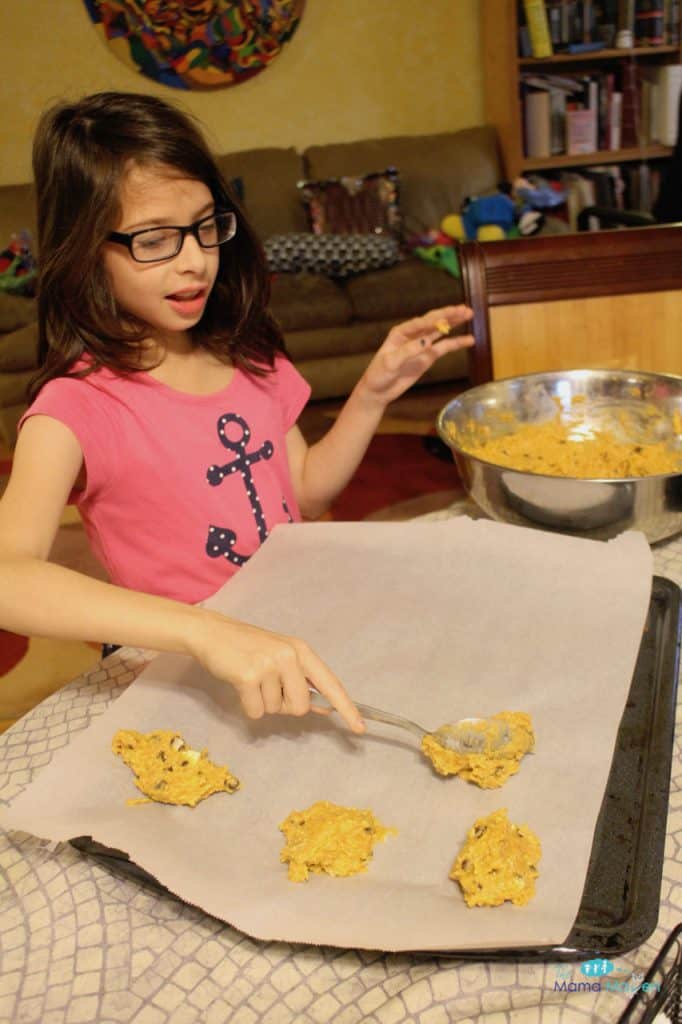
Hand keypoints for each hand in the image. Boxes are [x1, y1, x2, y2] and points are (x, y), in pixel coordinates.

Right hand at [190, 611, 364, 732]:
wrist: (213, 633)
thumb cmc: (248, 647)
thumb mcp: (281, 657)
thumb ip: (302, 680)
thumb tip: (324, 707)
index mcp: (302, 651)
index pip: (330, 684)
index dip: (346, 708)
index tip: (360, 728)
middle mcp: (290, 656)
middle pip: (301, 707)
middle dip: (284, 706)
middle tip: (267, 686)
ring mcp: (269, 665)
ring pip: (275, 710)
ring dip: (262, 702)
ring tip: (251, 679)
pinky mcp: (248, 676)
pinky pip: (256, 712)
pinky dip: (247, 706)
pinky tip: (241, 685)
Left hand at [357, 305, 473, 406]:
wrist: (378, 391)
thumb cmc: (379, 374)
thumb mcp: (390, 363)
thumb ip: (408, 351)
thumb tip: (427, 341)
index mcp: (401, 333)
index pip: (420, 323)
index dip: (433, 319)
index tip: (445, 318)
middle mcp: (413, 335)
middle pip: (433, 321)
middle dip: (448, 315)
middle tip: (464, 309)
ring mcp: (422, 345)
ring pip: (441, 331)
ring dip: (454, 323)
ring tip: (469, 315)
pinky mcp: (428, 357)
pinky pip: (444, 347)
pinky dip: (456, 343)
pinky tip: (469, 340)